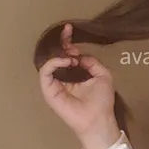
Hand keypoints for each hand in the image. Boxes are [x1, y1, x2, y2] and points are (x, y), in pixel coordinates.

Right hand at [38, 23, 116, 140]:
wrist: (98, 119)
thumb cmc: (102, 101)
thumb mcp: (103, 75)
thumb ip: (92, 62)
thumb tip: (80, 54)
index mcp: (75, 74)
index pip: (67, 54)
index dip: (67, 41)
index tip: (69, 29)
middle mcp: (63, 77)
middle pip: (56, 55)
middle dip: (61, 42)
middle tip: (67, 32)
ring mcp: (55, 84)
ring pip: (49, 62)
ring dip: (59, 54)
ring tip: (71, 56)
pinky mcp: (49, 91)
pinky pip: (45, 72)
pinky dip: (54, 63)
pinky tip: (66, 62)